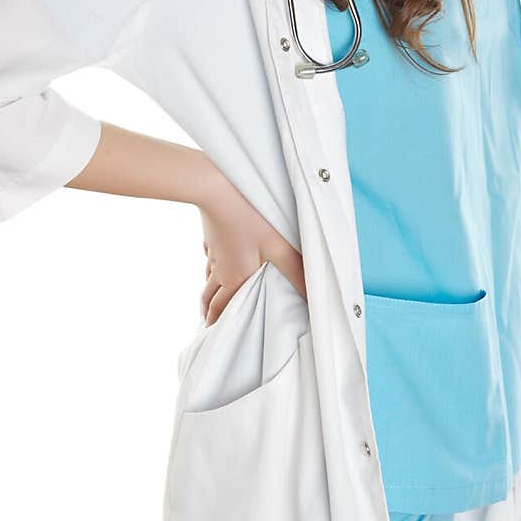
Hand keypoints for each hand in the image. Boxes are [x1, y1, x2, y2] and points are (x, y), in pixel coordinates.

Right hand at [198, 172, 305, 325]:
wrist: (216, 185)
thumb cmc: (249, 216)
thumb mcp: (279, 246)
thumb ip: (296, 272)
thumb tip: (313, 297)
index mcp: (235, 277)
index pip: (222, 308)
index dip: (218, 323)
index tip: (215, 335)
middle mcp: (220, 268)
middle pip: (210, 296)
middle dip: (209, 311)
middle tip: (209, 323)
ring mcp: (214, 249)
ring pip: (208, 275)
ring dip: (209, 290)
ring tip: (210, 299)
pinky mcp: (211, 231)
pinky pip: (209, 251)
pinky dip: (211, 260)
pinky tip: (214, 256)